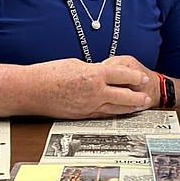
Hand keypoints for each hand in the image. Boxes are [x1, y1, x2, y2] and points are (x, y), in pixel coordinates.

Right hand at [32, 56, 153, 118]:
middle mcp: (95, 93)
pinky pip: (102, 115)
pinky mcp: (82, 116)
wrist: (32, 90)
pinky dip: (113, 113)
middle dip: (138, 96)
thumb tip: (102, 74)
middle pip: (124, 96)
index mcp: (94, 75)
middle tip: (147, 96)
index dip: (135, 77)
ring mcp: (89, 107)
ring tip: (138, 106)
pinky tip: (118, 113)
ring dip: (129, 108)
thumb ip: (93, 70)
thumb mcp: (76, 64)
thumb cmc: (49, 74)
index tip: (142, 78)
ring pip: (115, 109)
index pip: (122, 75)